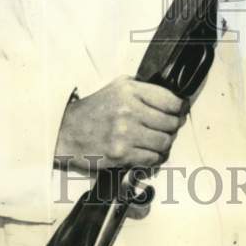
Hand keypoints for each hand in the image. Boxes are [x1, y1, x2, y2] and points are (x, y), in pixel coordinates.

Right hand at [54, 76, 186, 172]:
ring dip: (165, 144)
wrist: (66, 132)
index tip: (180, 112)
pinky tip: (149, 153)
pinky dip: (155, 158)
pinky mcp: (121, 153)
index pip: (170, 100)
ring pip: (164, 142)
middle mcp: (128, 109)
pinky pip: (152, 158)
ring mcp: (125, 132)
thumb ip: (142, 89)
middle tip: (169, 129)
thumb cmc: (92, 111)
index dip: (180, 108)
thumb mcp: (116, 88)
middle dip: (173, 128)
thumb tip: (172, 99)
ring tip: (159, 142)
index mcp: (129, 90)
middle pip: (170, 123)